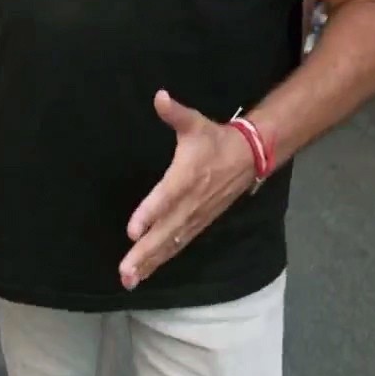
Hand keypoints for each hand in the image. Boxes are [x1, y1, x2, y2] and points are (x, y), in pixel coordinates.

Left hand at [118, 91, 257, 290]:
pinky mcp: (198, 224)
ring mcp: (195, 217)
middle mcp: (190, 203)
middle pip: (165, 231)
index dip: (149, 213)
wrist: (249, 157)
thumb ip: (175, 113)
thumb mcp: (195, 123)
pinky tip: (144, 273)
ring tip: (128, 279)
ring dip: (150, 262)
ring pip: (170, 244)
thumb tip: (160, 96)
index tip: (132, 230)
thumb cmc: (215, 139)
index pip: (166, 198)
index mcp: (186, 178)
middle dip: (144, 252)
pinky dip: (161, 261)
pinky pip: (177, 246)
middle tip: (124, 269)